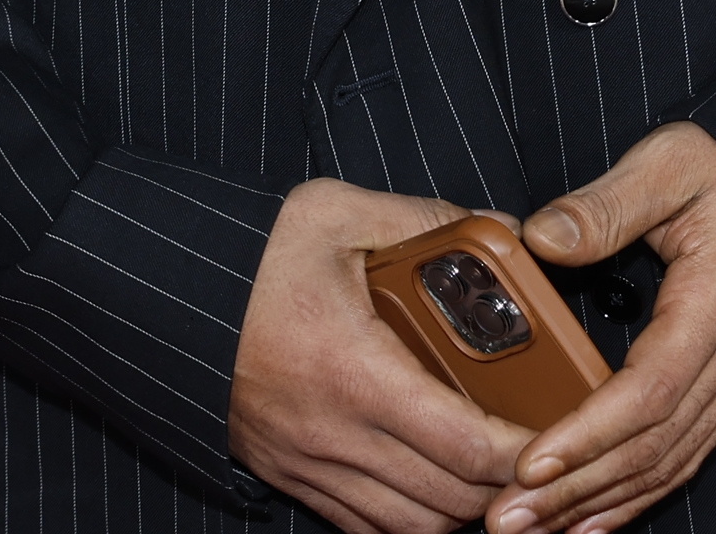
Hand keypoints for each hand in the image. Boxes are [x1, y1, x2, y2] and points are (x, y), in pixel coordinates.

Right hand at [230, 178, 533, 533]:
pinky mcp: (287, 476)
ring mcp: (306, 464)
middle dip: (507, 488)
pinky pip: (365, 526)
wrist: (157, 292)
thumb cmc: (249, 254)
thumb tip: (500, 229)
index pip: (463, 445)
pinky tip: (434, 483)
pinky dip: (411, 518)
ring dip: (462, 509)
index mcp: (351, 370)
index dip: (525, 453)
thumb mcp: (336, 213)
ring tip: (496, 472)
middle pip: (448, 500)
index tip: (558, 435)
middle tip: (543, 453)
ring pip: (410, 527)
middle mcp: (330, 433)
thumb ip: (424, 220)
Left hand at [498, 123, 715, 532]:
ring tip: (527, 530)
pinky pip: (676, 461)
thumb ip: (606, 202)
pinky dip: (628, 499)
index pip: (652, 389)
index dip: (589, 433)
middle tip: (506, 519)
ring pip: (664, 466)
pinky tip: (583, 524)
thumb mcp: (670, 161)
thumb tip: (542, 240)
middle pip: (653, 446)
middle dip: (577, 490)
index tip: (529, 464)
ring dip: (595, 505)